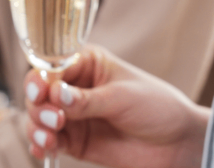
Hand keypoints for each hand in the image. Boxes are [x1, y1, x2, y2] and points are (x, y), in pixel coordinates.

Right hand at [25, 46, 208, 167]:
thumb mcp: (121, 97)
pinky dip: (41, 144)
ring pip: (37, 117)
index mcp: (84, 65)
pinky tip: (43, 149)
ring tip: (50, 137)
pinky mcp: (73, 140)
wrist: (177, 143)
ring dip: (37, 126)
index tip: (41, 92)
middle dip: (39, 107)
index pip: (51, 67)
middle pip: (39, 93)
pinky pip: (48, 140)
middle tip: (54, 119)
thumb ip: (86, 100)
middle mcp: (72, 88)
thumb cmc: (156, 106)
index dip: (40, 79)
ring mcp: (71, 115)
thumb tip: (56, 94)